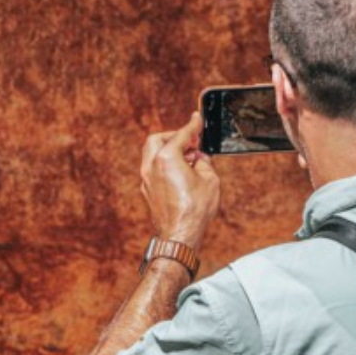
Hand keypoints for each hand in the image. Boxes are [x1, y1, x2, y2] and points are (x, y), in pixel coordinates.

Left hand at [140, 111, 220, 250]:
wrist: (180, 234)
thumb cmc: (195, 209)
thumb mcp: (210, 180)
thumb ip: (204, 162)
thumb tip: (199, 158)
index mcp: (166, 158)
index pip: (180, 135)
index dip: (192, 126)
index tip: (197, 120)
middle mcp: (151, 166)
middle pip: (157, 140)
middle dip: (173, 136)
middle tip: (191, 141)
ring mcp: (146, 179)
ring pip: (151, 154)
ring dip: (168, 150)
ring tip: (188, 158)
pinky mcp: (147, 190)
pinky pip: (153, 169)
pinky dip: (164, 164)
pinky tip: (180, 171)